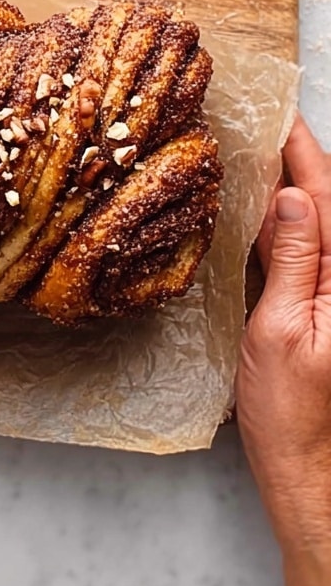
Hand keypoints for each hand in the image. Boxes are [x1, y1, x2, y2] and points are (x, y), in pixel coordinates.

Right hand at [239, 117, 330, 585]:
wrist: (313, 475)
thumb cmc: (292, 414)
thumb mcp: (282, 333)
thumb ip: (294, 261)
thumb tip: (292, 196)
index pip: (327, 195)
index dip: (302, 149)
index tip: (277, 110)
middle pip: (328, 203)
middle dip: (300, 159)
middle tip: (263, 120)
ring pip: (320, 224)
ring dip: (295, 186)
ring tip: (261, 152)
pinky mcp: (323, 311)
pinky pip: (309, 250)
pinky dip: (289, 221)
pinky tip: (264, 211)